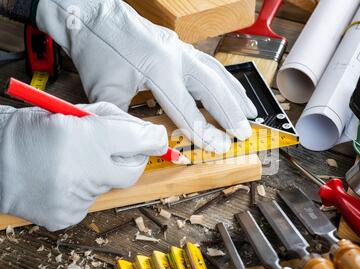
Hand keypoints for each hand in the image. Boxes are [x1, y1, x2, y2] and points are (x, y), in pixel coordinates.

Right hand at [0, 102, 166, 230]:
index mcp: (87, 137)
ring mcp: (76, 198)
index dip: (153, 140)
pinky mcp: (67, 215)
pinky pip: (89, 201)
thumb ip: (112, 120)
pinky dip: (83, 190)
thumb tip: (144, 133)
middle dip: (130, 159)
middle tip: (114, 150)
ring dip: (100, 173)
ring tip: (73, 162)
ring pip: (108, 185)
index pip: (140, 141)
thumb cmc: (29, 132)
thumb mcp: (72, 113)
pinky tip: (63, 179)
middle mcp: (85, 171)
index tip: (156, 140)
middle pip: (132, 170)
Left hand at [36, 0, 257, 153]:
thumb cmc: (98, 49)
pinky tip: (234, 90)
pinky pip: (211, 64)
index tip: (219, 146)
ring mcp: (181, 48)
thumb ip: (125, 120)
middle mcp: (176, 56)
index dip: (203, 131)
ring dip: (235, 95)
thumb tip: (140, 142)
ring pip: (217, 74)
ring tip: (251, 112)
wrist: (94, 16)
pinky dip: (226, 79)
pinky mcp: (181, 46)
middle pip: (212, 89)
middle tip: (244, 133)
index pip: (186, 108)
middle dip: (230, 113)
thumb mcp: (104, 91)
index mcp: (158, 67)